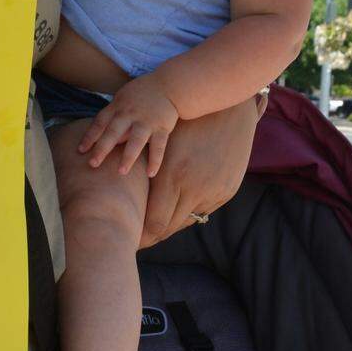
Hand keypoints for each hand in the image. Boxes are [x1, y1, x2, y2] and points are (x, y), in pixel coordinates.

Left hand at [78, 74, 178, 174]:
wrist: (168, 85)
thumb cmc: (140, 96)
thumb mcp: (122, 100)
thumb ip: (112, 119)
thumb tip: (101, 140)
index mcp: (117, 107)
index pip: (100, 122)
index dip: (90, 136)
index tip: (80, 150)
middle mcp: (130, 114)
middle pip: (113, 132)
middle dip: (102, 148)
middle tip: (93, 164)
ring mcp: (146, 121)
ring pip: (136, 140)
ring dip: (128, 156)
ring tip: (121, 172)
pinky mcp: (163, 127)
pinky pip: (159, 146)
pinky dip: (155, 160)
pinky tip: (150, 173)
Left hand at [139, 98, 257, 247]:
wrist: (227, 112)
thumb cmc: (184, 123)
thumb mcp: (160, 146)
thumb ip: (145, 171)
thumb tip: (124, 196)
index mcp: (174, 176)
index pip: (154, 222)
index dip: (140, 235)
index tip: (127, 239)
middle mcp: (195, 188)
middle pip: (169, 227)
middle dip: (151, 235)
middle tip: (135, 239)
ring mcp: (214, 192)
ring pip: (186, 222)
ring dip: (169, 224)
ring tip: (152, 226)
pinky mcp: (227, 191)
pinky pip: (203, 212)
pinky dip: (188, 213)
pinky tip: (175, 211)